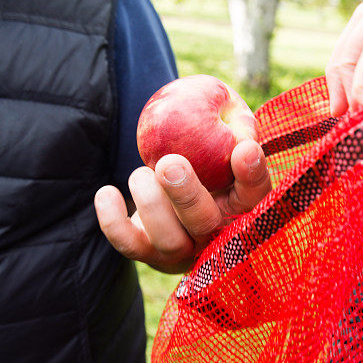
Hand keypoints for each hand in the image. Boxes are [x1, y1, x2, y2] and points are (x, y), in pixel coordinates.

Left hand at [95, 140, 271, 273]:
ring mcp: (183, 251)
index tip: (244, 149)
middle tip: (169, 163)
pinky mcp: (150, 255)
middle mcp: (217, 237)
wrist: (176, 200)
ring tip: (142, 172)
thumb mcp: (222, 144)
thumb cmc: (207, 162)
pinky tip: (107, 192)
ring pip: (169, 240)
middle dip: (187, 195)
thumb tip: (225, 107)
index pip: (256, 196)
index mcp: (243, 209)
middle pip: (206, 224)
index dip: (252, 176)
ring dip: (150, 203)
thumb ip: (229, 126)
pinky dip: (112, 221)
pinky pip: (129, 245)